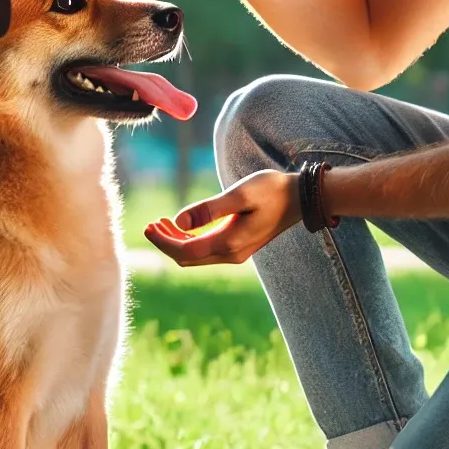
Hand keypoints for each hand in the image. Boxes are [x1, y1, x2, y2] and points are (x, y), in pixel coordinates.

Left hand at [144, 170, 300, 266]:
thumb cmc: (271, 190)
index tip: (148, 226)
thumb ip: (209, 209)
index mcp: (229, 243)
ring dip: (176, 242)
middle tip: (150, 224)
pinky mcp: (238, 247)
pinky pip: (206, 250)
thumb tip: (179, 221)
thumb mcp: (239, 194)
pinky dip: (190, 240)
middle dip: (166, 243)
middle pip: (187, 258)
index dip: (163, 241)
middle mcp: (231, 254)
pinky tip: (183, 226)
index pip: (184, 251)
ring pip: (195, 256)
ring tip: (161, 222)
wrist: (300, 198)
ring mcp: (235, 253)